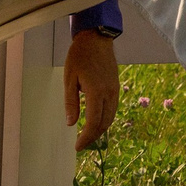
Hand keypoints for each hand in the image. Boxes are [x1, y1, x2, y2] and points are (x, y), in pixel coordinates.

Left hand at [64, 29, 120, 149]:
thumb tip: (71, 124)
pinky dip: (106, 119)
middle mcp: (109, 93)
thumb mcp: (69, 79)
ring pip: (111, 116)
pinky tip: (97, 120)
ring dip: (101, 129)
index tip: (78, 147)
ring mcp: (115, 89)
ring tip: (88, 136)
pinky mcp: (116, 85)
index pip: (93, 122)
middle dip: (93, 137)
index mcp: (96, 92)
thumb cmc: (79, 56)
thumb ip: (71, 102)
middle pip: (104, 123)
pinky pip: (113, 108)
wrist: (97, 37)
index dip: (86, 137)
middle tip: (81, 145)